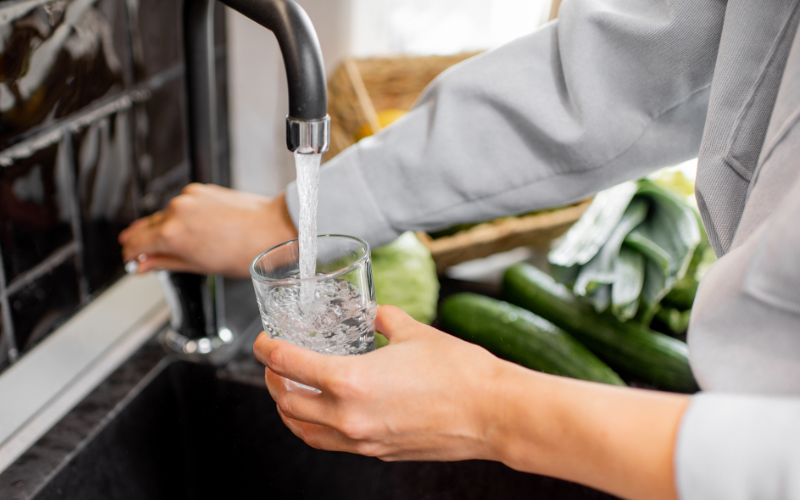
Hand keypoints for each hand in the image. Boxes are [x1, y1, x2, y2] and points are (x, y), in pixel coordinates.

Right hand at [119, 184, 296, 277]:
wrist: (272, 229)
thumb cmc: (244, 252)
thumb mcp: (199, 266)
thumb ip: (165, 263)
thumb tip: (145, 264)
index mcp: (172, 234)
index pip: (136, 243)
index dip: (131, 254)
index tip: (133, 260)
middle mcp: (176, 211)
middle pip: (146, 227)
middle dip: (142, 241)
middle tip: (144, 254)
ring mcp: (188, 197)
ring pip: (164, 215)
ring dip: (162, 228)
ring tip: (173, 244)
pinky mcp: (201, 189)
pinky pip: (181, 205)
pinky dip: (180, 216)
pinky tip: (191, 228)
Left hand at [253, 305, 504, 461]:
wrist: (493, 414)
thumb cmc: (460, 373)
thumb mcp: (415, 332)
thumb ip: (385, 319)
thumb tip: (375, 313)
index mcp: (350, 381)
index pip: (289, 365)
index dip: (267, 349)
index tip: (263, 340)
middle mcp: (348, 417)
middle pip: (287, 402)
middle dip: (272, 380)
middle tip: (274, 362)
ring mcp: (362, 441)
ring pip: (304, 431)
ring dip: (288, 410)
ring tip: (290, 391)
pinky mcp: (378, 453)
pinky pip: (331, 444)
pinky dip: (315, 428)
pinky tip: (324, 414)